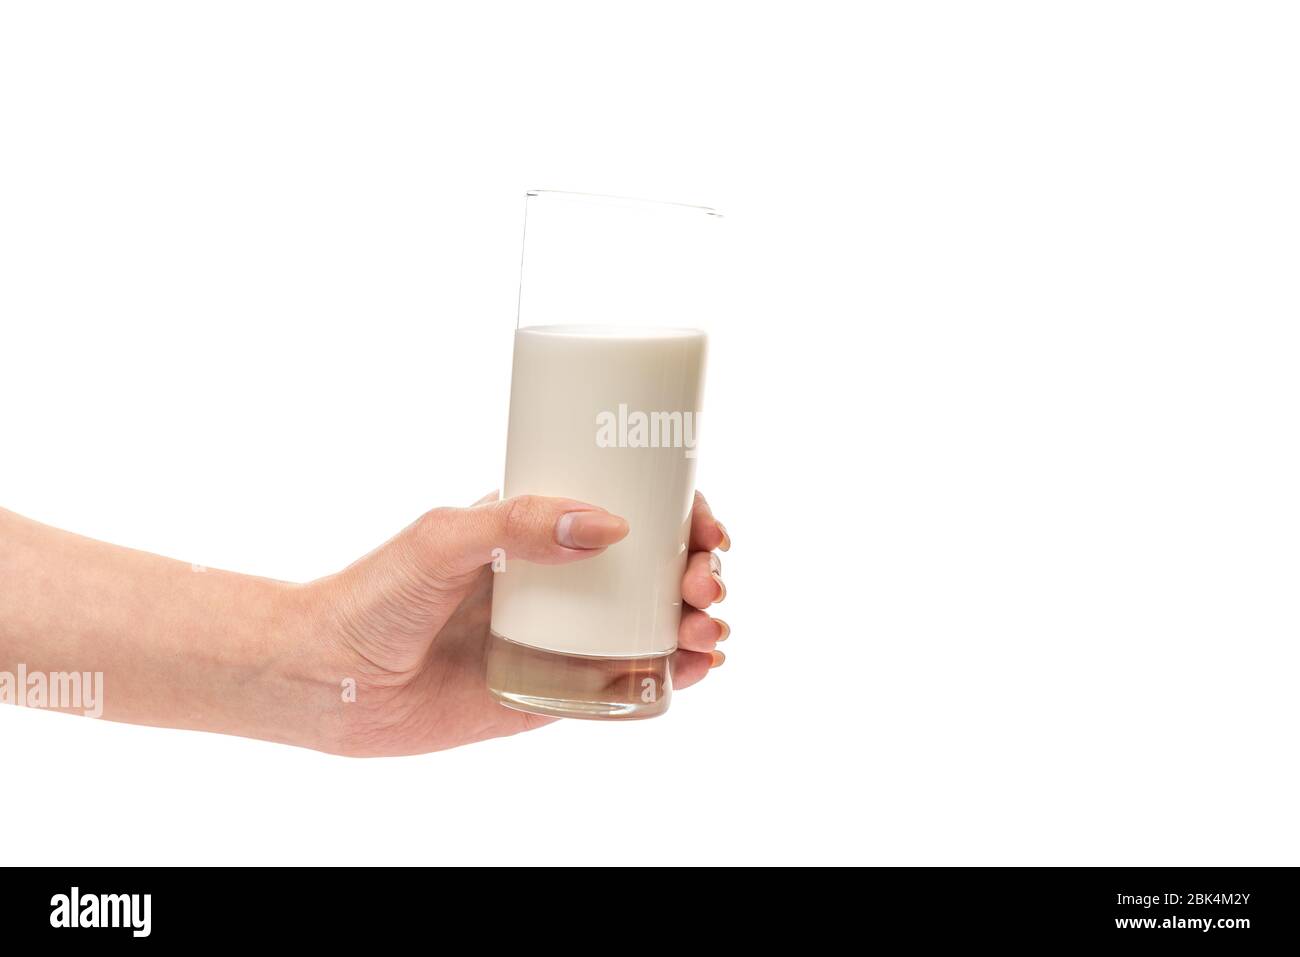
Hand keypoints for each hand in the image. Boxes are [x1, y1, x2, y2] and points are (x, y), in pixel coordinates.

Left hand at [304, 491, 730, 755]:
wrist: (328, 680)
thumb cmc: (374, 595)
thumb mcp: (442, 539)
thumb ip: (518, 524)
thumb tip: (612, 526)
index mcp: (539, 530)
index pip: (631, 509)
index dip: (683, 514)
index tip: (707, 525)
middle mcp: (560, 581)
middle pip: (656, 568)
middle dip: (699, 572)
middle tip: (704, 585)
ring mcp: (562, 638)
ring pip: (653, 624)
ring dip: (697, 623)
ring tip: (708, 633)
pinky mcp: (554, 693)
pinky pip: (626, 682)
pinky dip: (672, 676)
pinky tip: (695, 669)